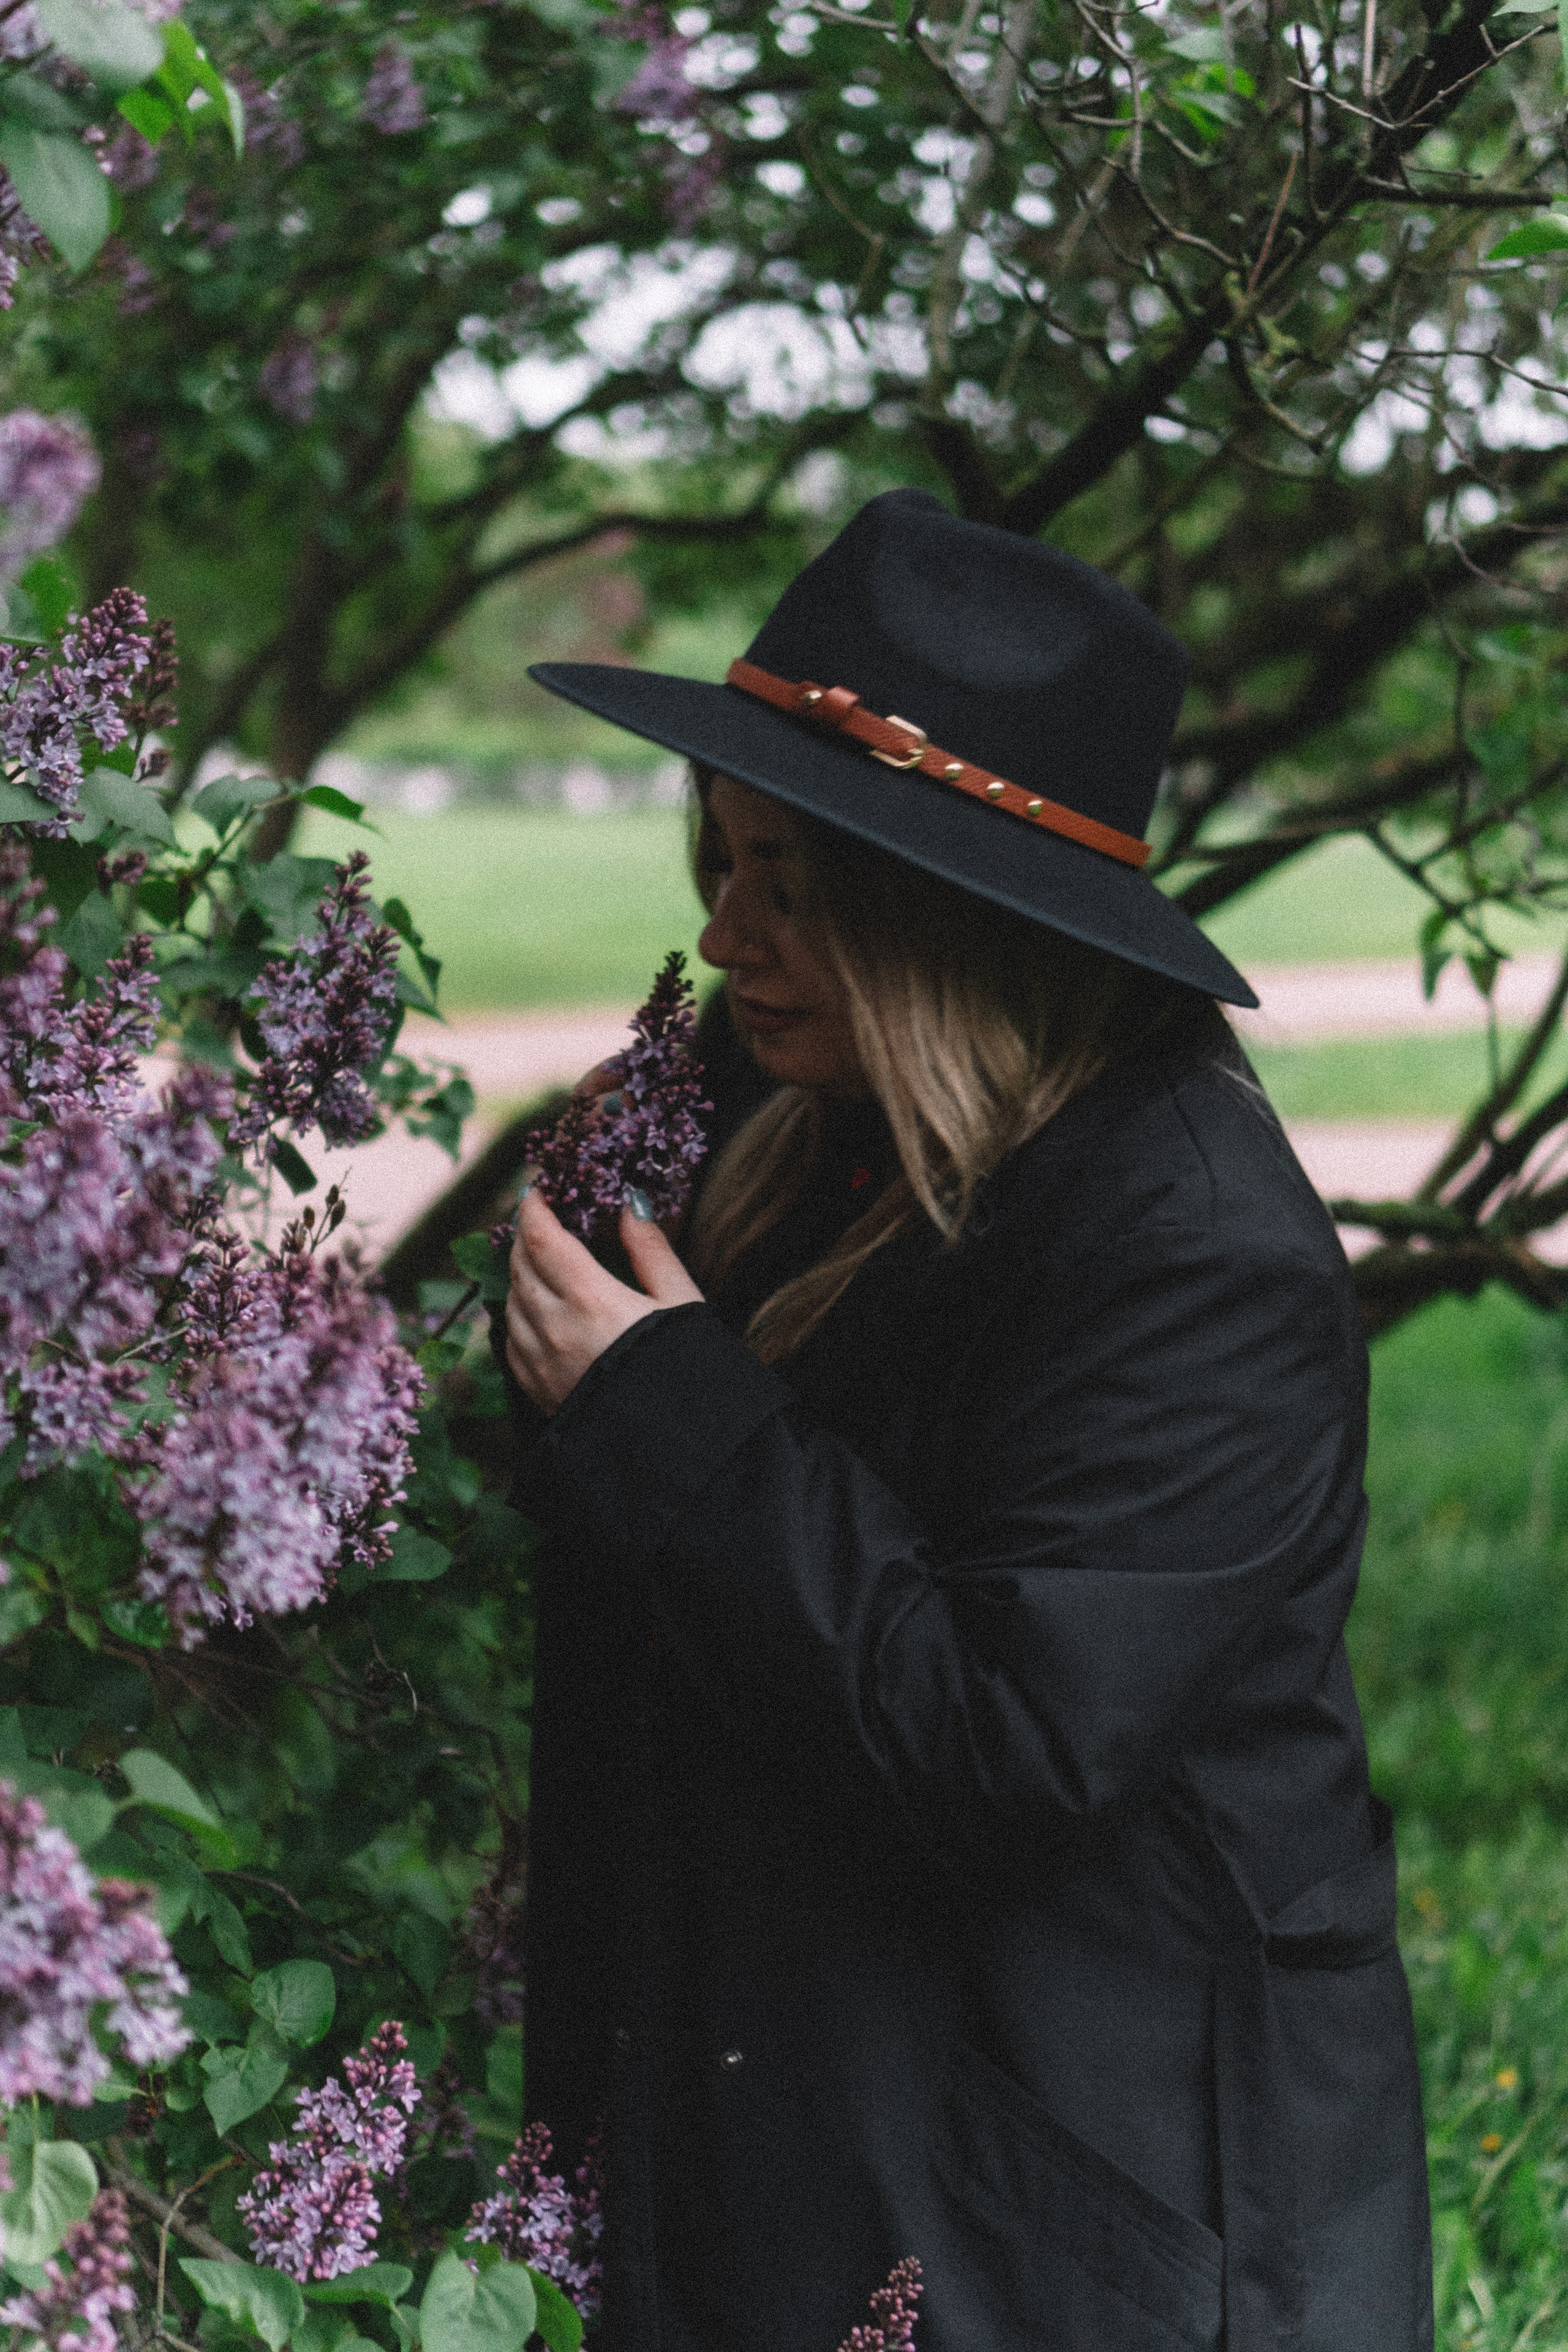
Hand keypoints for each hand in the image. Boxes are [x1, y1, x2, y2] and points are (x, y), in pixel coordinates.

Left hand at [504, 1185, 703, 1415]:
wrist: (678, 1451)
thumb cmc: (690, 1374)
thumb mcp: (681, 1303)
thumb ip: (651, 1251)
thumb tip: (630, 1206)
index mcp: (590, 1300)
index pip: (543, 1238)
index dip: (534, 1208)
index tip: (537, 1189)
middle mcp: (554, 1329)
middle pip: (519, 1265)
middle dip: (525, 1236)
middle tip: (539, 1218)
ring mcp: (540, 1363)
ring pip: (510, 1302)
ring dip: (519, 1273)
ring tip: (538, 1259)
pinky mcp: (538, 1391)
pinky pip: (511, 1340)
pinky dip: (517, 1314)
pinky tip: (536, 1310)